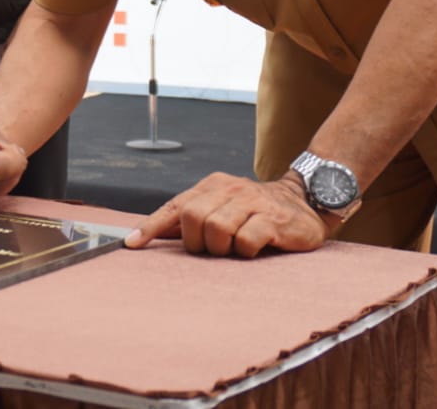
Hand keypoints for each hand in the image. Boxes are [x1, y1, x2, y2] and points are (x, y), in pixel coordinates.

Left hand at [124, 173, 329, 257]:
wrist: (304, 203)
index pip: (174, 206)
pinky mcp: (272, 219)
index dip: (151, 226)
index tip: (132, 244)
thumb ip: (191, 219)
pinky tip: (255, 247)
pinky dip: (245, 251)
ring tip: (235, 247)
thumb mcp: (222, 207)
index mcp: (212, 186)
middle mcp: (229, 189)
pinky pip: (246, 241)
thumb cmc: (255, 211)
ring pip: (217, 229)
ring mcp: (252, 202)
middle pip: (192, 217)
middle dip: (197, 242)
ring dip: (222, 248)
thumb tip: (149, 235)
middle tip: (213, 249)